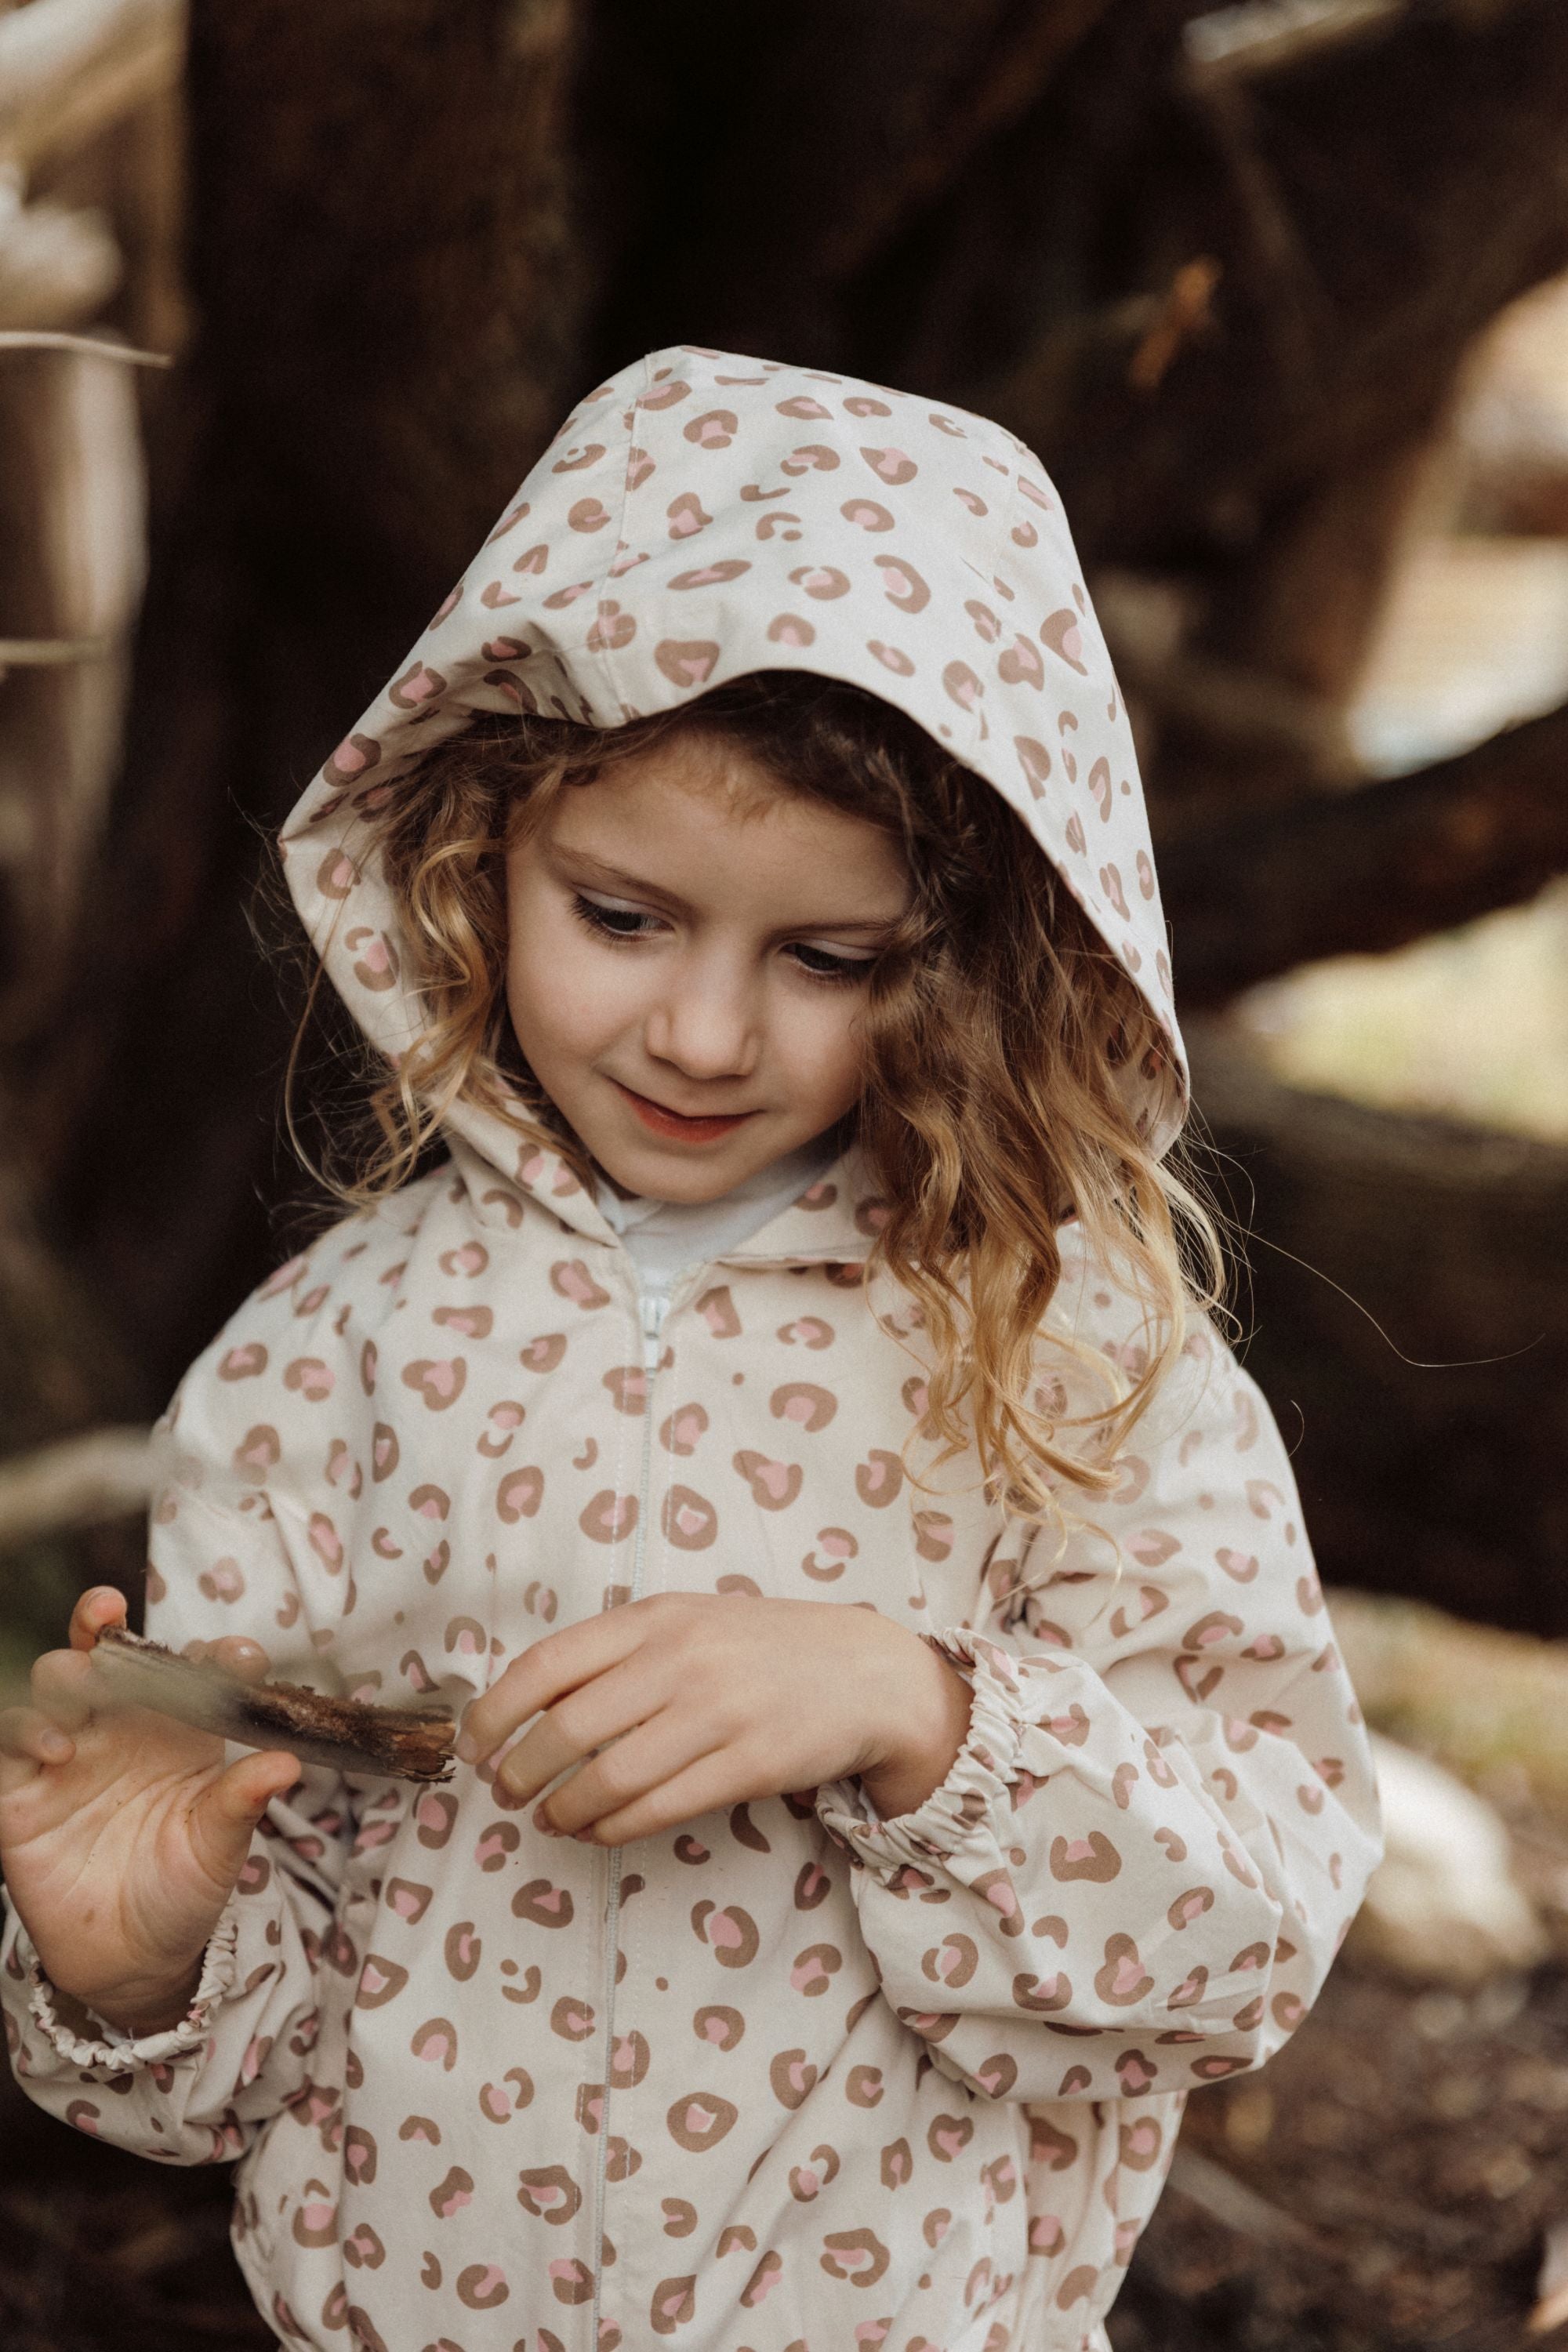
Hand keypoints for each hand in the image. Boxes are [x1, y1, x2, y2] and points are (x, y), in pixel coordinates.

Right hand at [0, 1587, 300, 2034]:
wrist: (132, 1958)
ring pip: (54, 1687)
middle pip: (105, 1658)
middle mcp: (122, 1729)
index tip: (239, 1655)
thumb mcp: (219, 1849)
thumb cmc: (184, 1890)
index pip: (195, 1672)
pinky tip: (57, 1749)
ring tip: (82, 1683)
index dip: (215, 1655)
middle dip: (102, 1627)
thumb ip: (241, 1802)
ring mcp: (69, 1756)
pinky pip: (12, 1745)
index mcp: (180, 1730)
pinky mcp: (23, 1794)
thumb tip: (287, 1761)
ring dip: (64, 1672)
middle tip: (110, 1611)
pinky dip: (28, 1734)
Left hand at [457, 1591, 972, 1845]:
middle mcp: (683, 1659)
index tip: (473, 1745)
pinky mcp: (748, 1766)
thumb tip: (528, 1703)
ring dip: (563, 1809)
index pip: (549, 1664)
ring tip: (550, 1818)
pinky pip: (657, 1809)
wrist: (867, 1672)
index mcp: (657, 1616)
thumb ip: (620, 1649)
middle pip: (567, 1728)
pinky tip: (597, 1830)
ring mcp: (718, 1713)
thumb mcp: (690, 1619)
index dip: (496, 1711)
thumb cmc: (763, 1648)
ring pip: (608, 1777)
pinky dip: (612, 1828)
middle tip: (506, 1791)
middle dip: (520, 1770)